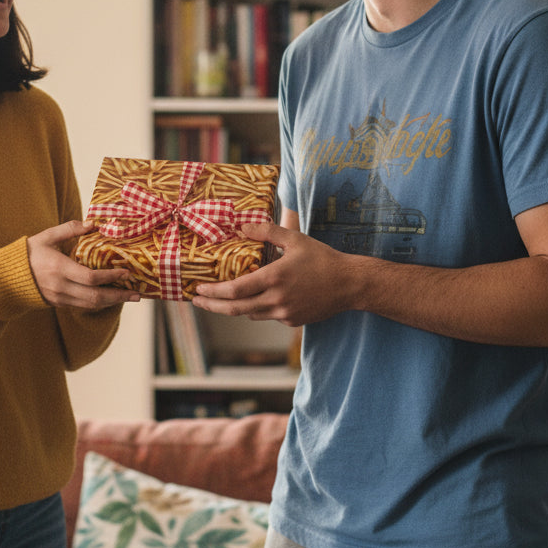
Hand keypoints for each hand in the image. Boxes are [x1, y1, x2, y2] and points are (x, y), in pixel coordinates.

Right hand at [27, 220, 140, 309]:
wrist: (6, 278)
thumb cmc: (28, 253)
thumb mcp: (46, 237)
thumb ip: (69, 229)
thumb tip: (93, 223)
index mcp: (59, 269)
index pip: (90, 278)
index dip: (110, 277)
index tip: (127, 272)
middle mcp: (61, 287)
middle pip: (95, 297)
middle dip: (119, 296)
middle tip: (138, 293)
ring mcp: (60, 298)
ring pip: (91, 305)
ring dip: (113, 302)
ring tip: (130, 297)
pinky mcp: (59, 304)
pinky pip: (84, 306)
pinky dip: (100, 303)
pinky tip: (112, 298)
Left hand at [191, 223, 355, 325]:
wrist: (350, 284)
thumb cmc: (322, 258)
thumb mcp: (294, 239)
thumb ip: (266, 231)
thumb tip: (242, 226)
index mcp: (274, 277)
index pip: (235, 290)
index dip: (213, 293)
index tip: (198, 290)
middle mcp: (276, 299)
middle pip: (235, 309)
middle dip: (212, 307)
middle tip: (197, 302)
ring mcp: (284, 313)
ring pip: (250, 314)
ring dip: (235, 307)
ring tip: (222, 299)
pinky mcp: (292, 321)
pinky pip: (268, 316)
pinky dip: (259, 308)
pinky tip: (260, 297)